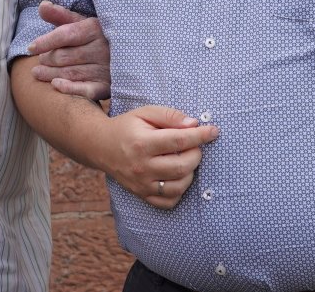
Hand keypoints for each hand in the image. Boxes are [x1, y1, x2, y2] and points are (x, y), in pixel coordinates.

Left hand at [28, 1, 109, 100]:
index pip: (66, 34)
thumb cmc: (95, 38)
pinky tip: (55, 85)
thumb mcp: (81, 23)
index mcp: (95, 29)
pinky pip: (86, 90)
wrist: (126, 55)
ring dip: (50, 74)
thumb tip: (42, 5)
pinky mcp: (106, 86)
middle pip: (65, 56)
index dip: (46, 41)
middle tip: (39, 61)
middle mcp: (101, 48)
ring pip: (71, 73)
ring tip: (37, 73)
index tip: (31, 47)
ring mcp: (105, 68)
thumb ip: (60, 15)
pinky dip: (70, 88)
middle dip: (47, 59)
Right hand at [93, 105, 218, 209]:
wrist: (101, 146)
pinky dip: (179, 191)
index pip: (179, 141)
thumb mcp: (146, 113)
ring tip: (184, 160)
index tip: (213, 131)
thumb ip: (170, 116)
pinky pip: (169, 202)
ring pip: (178, 186)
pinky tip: (177, 176)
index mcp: (142, 143)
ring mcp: (141, 184)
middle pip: (182, 166)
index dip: (200, 136)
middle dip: (196, 154)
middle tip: (195, 146)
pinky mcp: (142, 195)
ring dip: (190, 172)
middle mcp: (141, 166)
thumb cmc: (127, 127)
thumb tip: (194, 124)